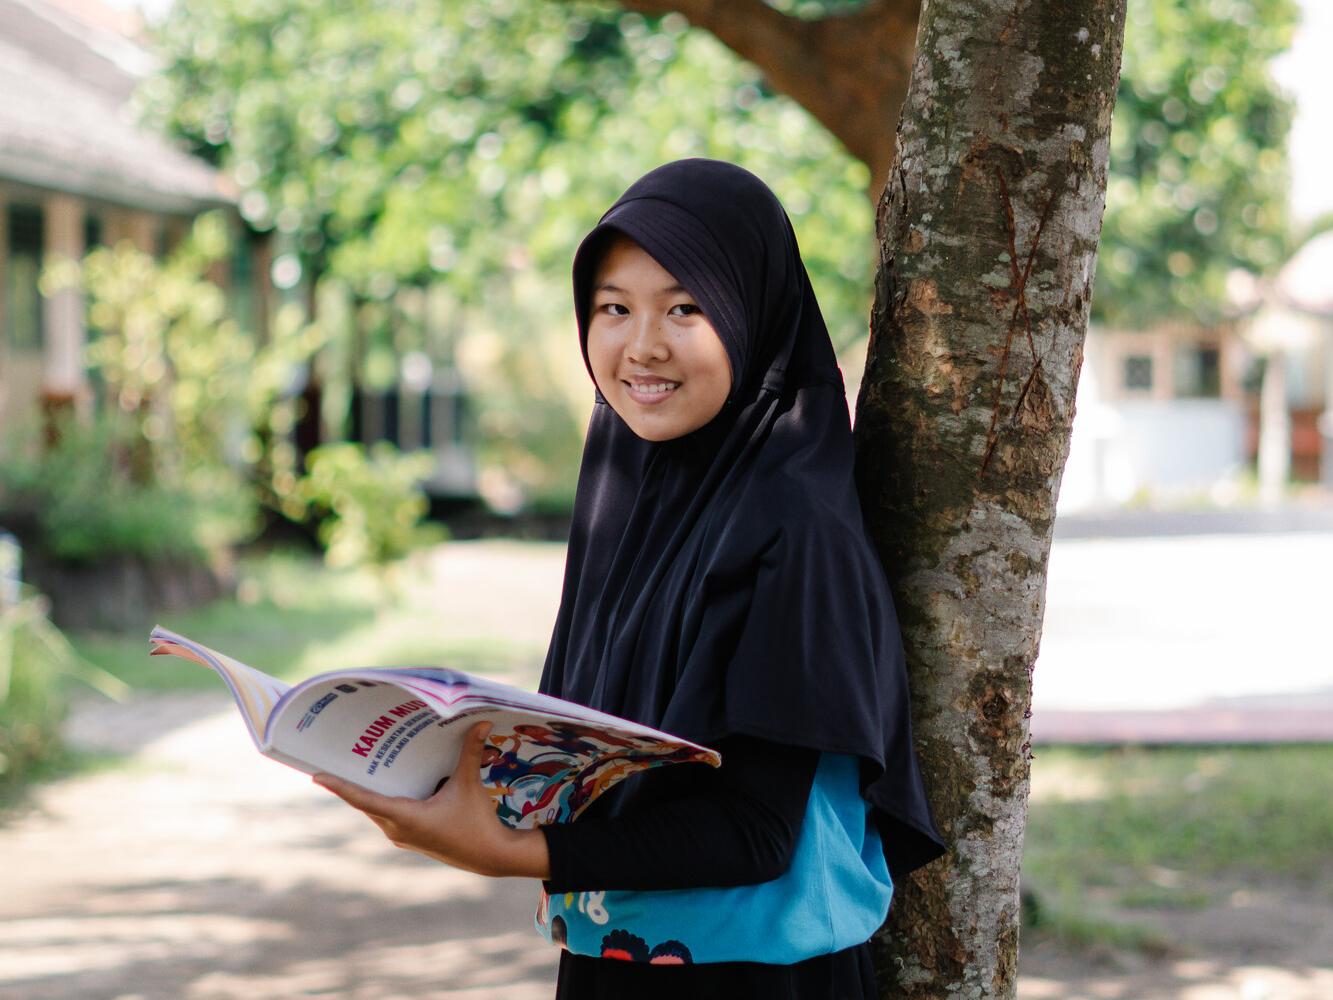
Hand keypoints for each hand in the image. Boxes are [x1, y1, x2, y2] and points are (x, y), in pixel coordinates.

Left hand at [312, 720, 550, 878]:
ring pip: (376, 809)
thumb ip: (470, 752)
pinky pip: (388, 815)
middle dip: (351, 781)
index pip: (363, 800)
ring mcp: (402, 836)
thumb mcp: (470, 784)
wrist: (490, 856)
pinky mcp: (410, 838)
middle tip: (339, 756)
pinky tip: (391, 783)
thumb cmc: (477, 822)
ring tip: (361, 765)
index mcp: (404, 817)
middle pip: (366, 802)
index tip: (316, 776)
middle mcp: (396, 830)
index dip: (340, 787)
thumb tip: (483, 722)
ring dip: (368, 791)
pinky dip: (384, 799)